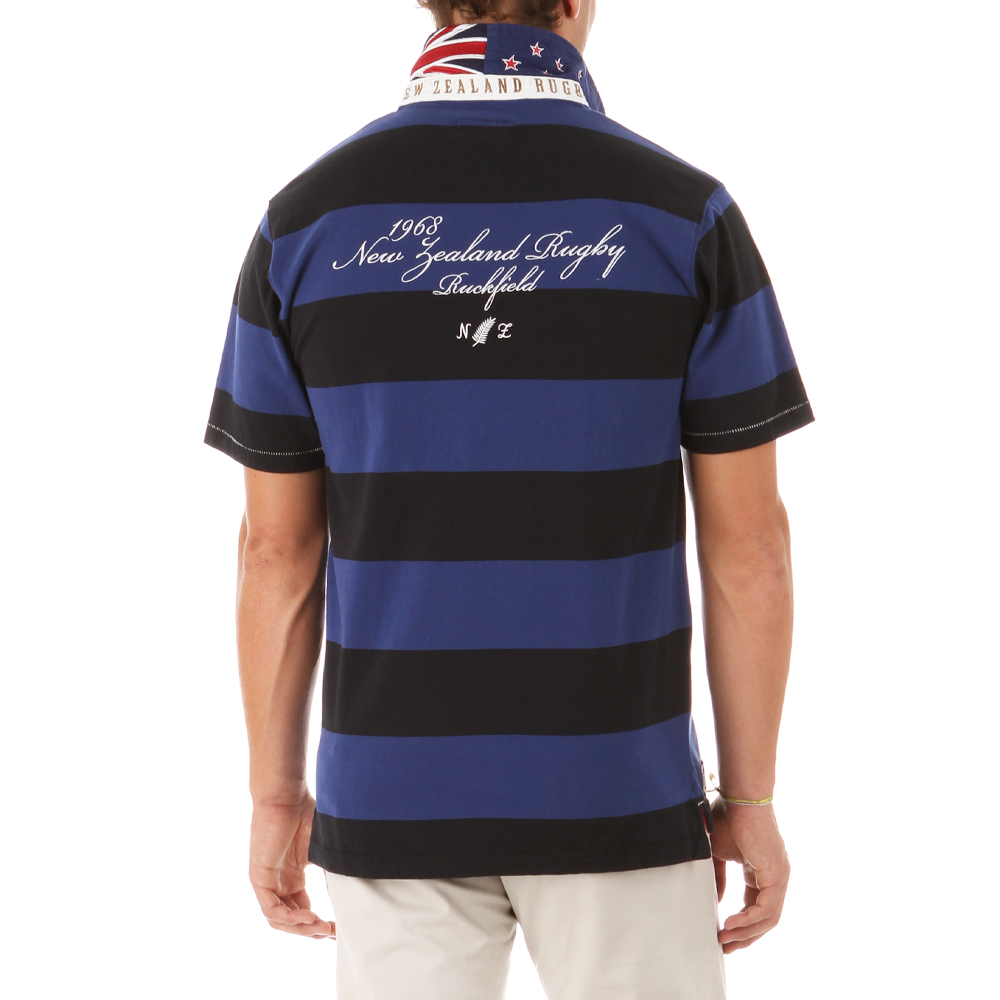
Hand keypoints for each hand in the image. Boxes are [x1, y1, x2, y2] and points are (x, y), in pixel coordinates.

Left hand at [249, 792, 334, 938]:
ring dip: (302, 928)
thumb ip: (332, 873)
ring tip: (322, 927)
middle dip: (313, 931)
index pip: (304, 910)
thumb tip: (350, 897)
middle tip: (333, 933)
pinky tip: (309, 916)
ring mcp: (268, 882)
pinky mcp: (259, 878)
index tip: (340, 928)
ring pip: (280, 920)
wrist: (286, 795)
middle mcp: (280, 883)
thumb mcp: (324, 850)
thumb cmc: (306, 813)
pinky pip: (271, 909)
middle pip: (292, 919)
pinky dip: (290, 918)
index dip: (320, 923)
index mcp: (293, 876)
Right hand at [709, 797, 789, 952]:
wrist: (739, 798)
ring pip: (767, 918)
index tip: (722, 933)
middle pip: (765, 918)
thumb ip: (719, 877)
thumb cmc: (728, 817)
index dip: (741, 923)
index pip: (756, 906)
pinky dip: (748, 920)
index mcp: (763, 870)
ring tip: (725, 939)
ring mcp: (779, 876)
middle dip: (745, 936)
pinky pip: (766, 909)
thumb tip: (717, 899)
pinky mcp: (777, 874)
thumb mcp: (718, 853)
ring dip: (746, 932)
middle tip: (726, 947)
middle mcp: (776, 876)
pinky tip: (731, 924)